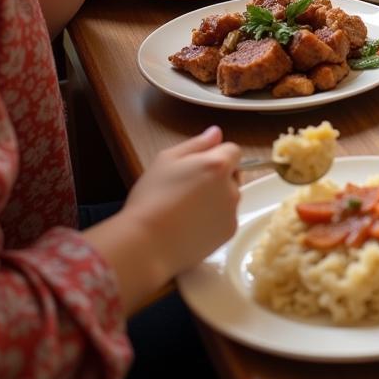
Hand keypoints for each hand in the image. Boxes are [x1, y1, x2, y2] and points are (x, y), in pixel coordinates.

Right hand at [119, 126, 240, 281]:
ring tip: (186, 210)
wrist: (146, 245)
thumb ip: (196, 143)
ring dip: (216, 198)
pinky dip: (214, 220)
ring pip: (229, 197)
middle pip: (233, 174)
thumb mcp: (166, 160)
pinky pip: (226, 219)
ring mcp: (232, 212)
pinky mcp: (229, 233)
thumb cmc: (151, 198)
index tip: (197, 167)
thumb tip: (216, 133)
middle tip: (189, 189)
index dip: (216, 155)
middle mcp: (232, 187)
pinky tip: (190, 226)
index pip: (233, 150)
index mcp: (219, 165)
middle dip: (218, 177)